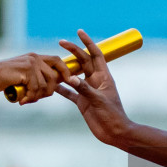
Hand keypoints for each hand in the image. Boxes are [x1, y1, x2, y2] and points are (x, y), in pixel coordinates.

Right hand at [0, 53, 66, 104]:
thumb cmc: (6, 79)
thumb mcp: (24, 75)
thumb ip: (37, 77)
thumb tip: (52, 88)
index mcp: (36, 57)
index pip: (57, 60)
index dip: (65, 71)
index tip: (69, 81)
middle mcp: (35, 58)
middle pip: (53, 76)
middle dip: (49, 91)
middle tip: (37, 97)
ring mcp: (31, 63)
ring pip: (45, 85)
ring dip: (37, 96)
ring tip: (27, 99)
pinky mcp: (27, 70)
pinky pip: (36, 88)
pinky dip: (30, 97)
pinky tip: (22, 100)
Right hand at [56, 29, 130, 144]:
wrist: (114, 133)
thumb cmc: (112, 116)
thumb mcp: (99, 101)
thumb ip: (84, 89)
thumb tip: (70, 78)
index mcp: (104, 77)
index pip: (95, 55)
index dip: (88, 43)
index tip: (79, 32)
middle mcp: (95, 81)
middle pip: (83, 62)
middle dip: (73, 51)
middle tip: (60, 42)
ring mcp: (88, 91)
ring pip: (74, 76)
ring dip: (64, 69)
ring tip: (53, 61)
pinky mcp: (82, 102)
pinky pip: (69, 92)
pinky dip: (61, 88)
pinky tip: (51, 84)